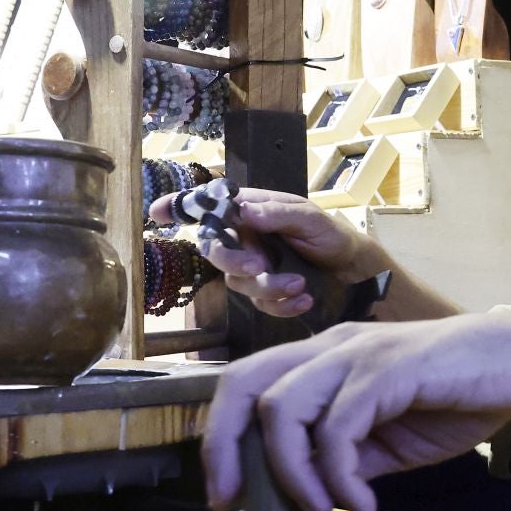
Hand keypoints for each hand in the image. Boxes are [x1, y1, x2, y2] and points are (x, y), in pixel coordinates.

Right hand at [152, 187, 380, 317]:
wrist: (354, 270)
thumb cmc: (331, 235)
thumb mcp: (311, 219)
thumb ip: (278, 214)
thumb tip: (244, 211)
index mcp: (251, 211)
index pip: (209, 206)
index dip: (180, 207)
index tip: (157, 212)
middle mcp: (245, 238)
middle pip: (215, 251)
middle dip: (233, 261)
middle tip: (258, 265)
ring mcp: (252, 267)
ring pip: (239, 283)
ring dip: (268, 287)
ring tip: (300, 284)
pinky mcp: (264, 293)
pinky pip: (260, 304)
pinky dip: (282, 304)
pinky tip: (304, 299)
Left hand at [202, 313, 510, 510]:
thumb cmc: (460, 394)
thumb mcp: (390, 438)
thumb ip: (347, 457)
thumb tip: (308, 496)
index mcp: (325, 359)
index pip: (246, 386)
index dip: (221, 438)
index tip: (228, 495)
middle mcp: (330, 347)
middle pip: (243, 384)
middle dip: (225, 447)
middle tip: (236, 502)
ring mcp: (358, 353)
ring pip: (283, 408)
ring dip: (293, 473)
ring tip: (324, 510)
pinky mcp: (388, 368)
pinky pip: (339, 426)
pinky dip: (339, 475)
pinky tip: (365, 503)